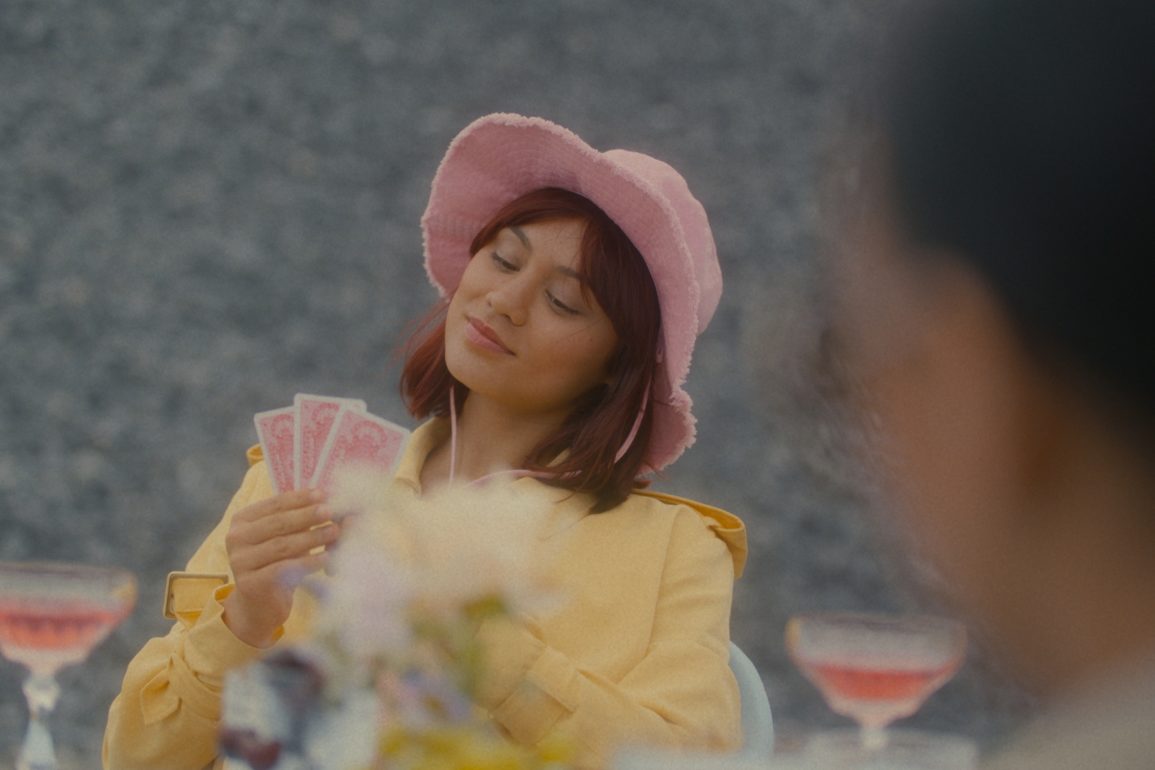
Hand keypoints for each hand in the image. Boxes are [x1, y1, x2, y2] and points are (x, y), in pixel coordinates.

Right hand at [222, 488, 338, 646]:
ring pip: (282, 545)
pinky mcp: (249, 583)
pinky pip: (283, 568)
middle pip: (278, 523)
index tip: (323, 494)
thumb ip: (300, 521)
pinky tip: (326, 558)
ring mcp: (239, 561)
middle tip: (331, 511)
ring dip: (312, 537)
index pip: (274, 504)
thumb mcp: (286, 539)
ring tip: (334, 531)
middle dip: (307, 515)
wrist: (259, 606)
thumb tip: (328, 502)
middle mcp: (236, 538)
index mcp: (242, 520)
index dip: (300, 498)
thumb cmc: (277, 565)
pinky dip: (307, 562)